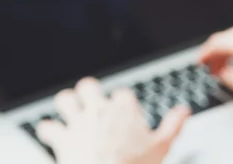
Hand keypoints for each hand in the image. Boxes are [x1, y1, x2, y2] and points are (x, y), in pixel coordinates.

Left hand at [37, 78, 189, 163]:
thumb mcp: (161, 147)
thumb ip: (173, 125)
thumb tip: (184, 111)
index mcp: (124, 109)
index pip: (123, 93)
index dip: (124, 102)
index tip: (126, 112)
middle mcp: (100, 110)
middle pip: (89, 86)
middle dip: (89, 92)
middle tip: (92, 102)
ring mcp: (79, 123)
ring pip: (65, 99)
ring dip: (66, 104)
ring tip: (70, 110)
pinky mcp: (62, 139)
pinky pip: (48, 127)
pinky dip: (48, 130)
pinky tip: (50, 133)